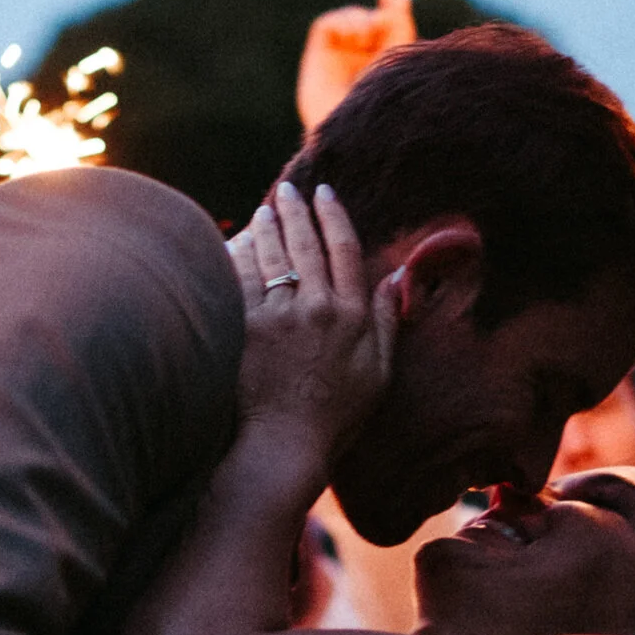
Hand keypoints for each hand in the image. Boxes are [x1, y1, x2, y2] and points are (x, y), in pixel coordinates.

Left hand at [227, 182, 398, 456]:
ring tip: (266, 208)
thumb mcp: (378, 373)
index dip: (335, 216)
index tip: (326, 193)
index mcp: (352, 316)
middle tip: (290, 189)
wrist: (286, 445)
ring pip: (273, 256)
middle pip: (306, 244)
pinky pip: (241, 278)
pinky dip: (241, 254)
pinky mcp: (245, 328)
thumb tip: (395, 278)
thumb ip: (386, 321)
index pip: (345, 250)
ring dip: (269, 225)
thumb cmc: (336, 416)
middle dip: (298, 210)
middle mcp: (317, 308)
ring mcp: (278, 316)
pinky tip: (239, 240)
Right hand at [296, 0, 414, 134]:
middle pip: (371, 22)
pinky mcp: (316, 61)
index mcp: (389, 71)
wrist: (358, 132)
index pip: (390, 32)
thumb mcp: (399, 56)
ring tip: (367, 36)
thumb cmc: (387, 102)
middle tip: (383, 27)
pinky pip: (327, 26)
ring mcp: (338, 64)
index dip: (392, 10)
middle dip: (379, 18)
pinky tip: (354, 37)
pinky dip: (342, 23)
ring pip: (349, 21)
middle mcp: (362, 67)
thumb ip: (398, 22)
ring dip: (361, 21)